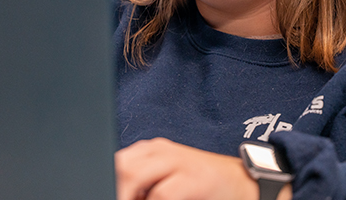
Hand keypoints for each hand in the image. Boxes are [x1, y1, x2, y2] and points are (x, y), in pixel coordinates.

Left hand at [115, 137, 258, 199]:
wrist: (241, 183)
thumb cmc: (199, 186)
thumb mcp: (165, 180)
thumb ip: (141, 185)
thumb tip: (113, 191)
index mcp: (150, 151)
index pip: (116, 163)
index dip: (107, 180)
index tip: (103, 192)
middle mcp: (161, 151)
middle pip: (121, 166)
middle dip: (114, 188)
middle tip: (112, 198)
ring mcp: (178, 161)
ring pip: (133, 175)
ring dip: (127, 195)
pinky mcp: (193, 178)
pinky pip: (161, 194)